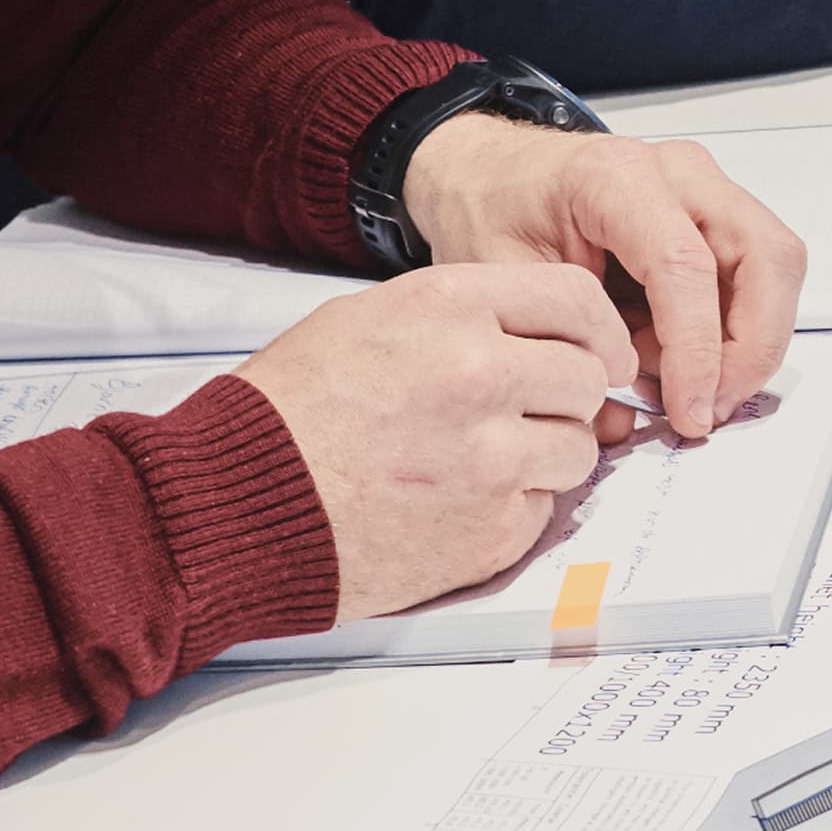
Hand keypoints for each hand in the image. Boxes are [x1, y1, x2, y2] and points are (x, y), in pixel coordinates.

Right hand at [232, 257, 630, 618]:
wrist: (234, 506)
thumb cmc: (285, 413)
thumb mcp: (364, 321)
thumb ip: (459, 320)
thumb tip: (533, 338)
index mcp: (449, 306)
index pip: (578, 299)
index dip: (597, 328)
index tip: (594, 350)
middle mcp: (481, 373)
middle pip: (586, 377)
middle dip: (566, 396)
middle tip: (527, 412)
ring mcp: (492, 458)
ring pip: (579, 450)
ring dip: (546, 456)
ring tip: (482, 461)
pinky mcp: (491, 531)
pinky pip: (543, 511)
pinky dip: (513, 509)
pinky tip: (456, 502)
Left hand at [397, 119, 807, 437]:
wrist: (494, 174)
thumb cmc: (494, 210)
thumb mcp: (504, 281)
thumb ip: (564, 344)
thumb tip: (622, 416)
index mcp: (614, 178)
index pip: (686, 265)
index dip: (698, 350)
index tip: (691, 410)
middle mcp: (676, 173)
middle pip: (763, 256)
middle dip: (752, 349)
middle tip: (711, 409)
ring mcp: (705, 191)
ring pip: (775, 267)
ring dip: (747, 343)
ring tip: (681, 386)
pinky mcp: (716, 218)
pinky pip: (755, 279)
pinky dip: (732, 333)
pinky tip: (673, 361)